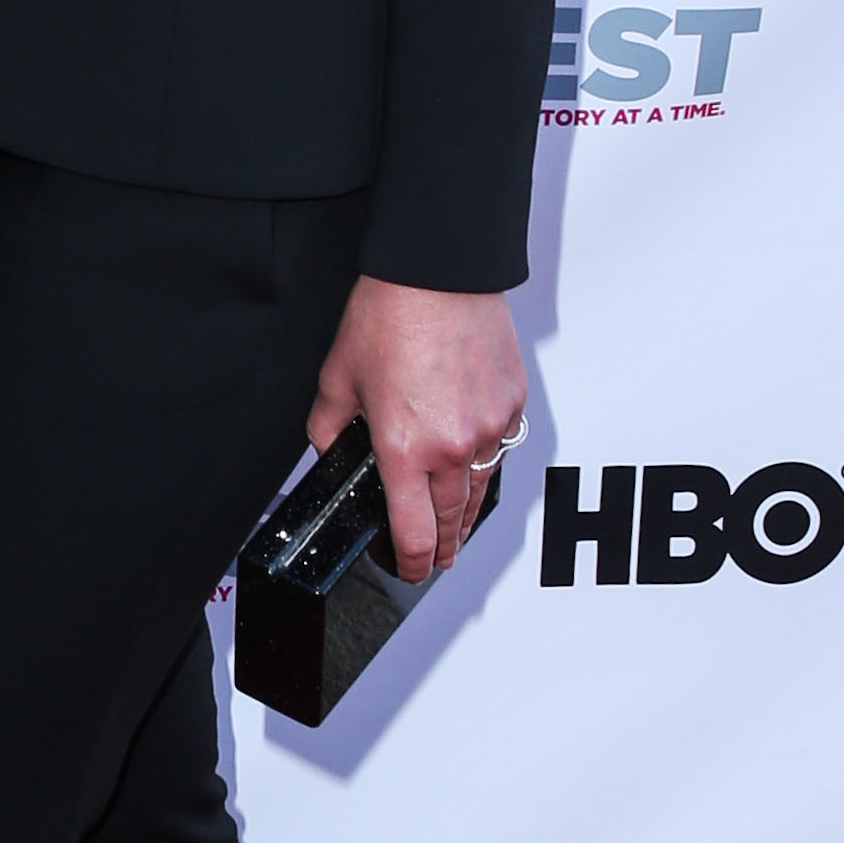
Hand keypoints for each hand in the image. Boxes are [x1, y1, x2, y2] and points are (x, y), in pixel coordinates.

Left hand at [307, 276, 525, 581]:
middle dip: (441, 548)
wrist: (438, 273)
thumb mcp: (337, 381)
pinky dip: (484, 465)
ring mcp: (490, 428)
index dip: (410, 564)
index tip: (406, 569)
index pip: (415, 536)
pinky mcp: (513, 404)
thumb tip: (333, 457)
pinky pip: (500, 452)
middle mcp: (454, 448)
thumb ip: (330, 432)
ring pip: (481, 492)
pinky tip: (470, 466)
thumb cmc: (388, 317)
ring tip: (455, 529)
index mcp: (406, 450)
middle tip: (433, 559)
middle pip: (453, 523)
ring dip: (465, 516)